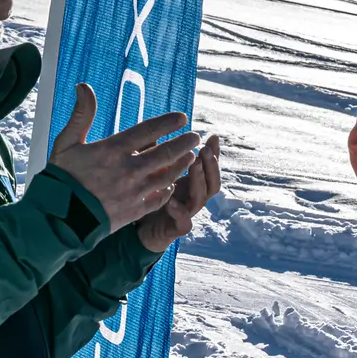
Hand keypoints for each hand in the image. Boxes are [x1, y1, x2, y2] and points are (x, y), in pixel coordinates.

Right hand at [46, 84, 199, 230]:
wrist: (58, 218)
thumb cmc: (62, 178)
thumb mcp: (66, 143)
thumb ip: (81, 115)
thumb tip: (84, 86)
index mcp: (113, 150)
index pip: (148, 131)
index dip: (168, 123)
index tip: (182, 118)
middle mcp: (128, 170)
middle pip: (165, 153)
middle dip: (183, 143)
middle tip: (195, 136)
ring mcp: (133, 192)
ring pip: (166, 176)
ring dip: (181, 165)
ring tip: (191, 157)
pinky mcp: (134, 211)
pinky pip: (158, 199)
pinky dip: (168, 191)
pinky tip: (172, 185)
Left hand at [136, 133, 220, 251]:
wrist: (142, 229)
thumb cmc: (152, 197)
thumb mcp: (157, 172)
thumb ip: (162, 154)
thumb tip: (161, 128)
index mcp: (192, 183)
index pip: (209, 167)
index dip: (214, 153)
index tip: (213, 136)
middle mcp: (193, 197)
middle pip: (212, 182)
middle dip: (210, 165)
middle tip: (204, 149)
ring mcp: (187, 213)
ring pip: (201, 199)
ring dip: (199, 181)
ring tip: (194, 165)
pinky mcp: (176, 229)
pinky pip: (184, 222)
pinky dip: (180, 212)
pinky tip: (172, 201)